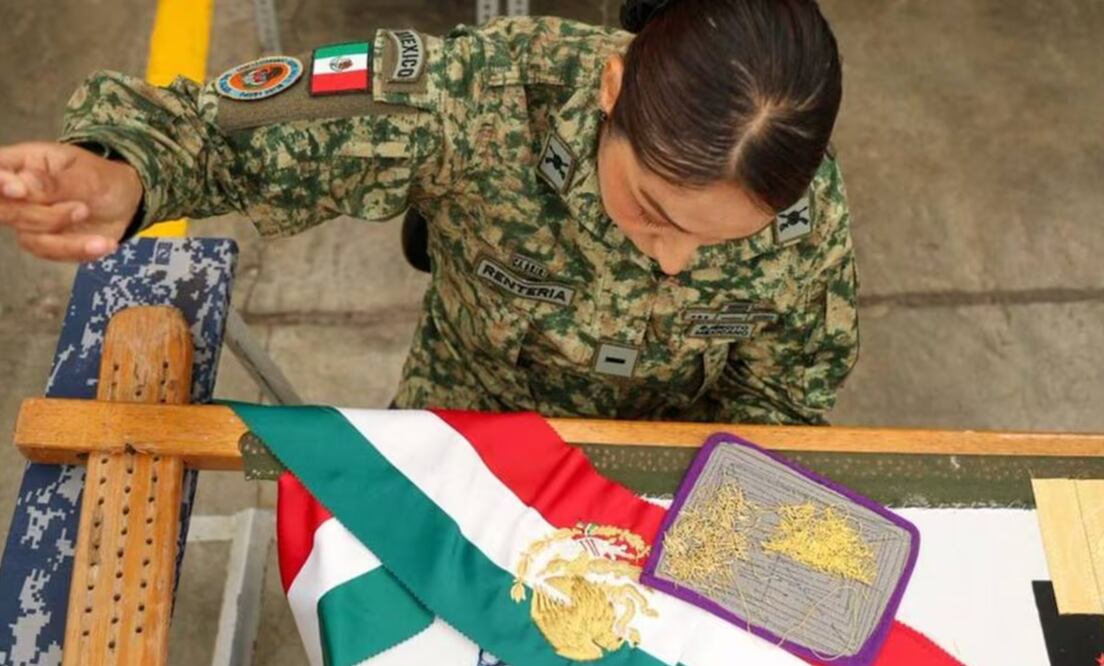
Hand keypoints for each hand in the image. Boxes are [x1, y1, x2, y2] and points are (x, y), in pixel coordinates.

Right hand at [0, 142, 143, 261]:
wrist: (125, 202)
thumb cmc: (102, 179)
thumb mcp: (88, 175)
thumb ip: (55, 183)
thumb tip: (18, 186)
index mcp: (22, 164)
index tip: (16, 190)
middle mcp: (17, 194)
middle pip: (5, 210)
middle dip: (42, 215)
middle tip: (81, 208)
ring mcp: (28, 220)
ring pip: (29, 236)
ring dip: (66, 233)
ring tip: (93, 218)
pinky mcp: (44, 242)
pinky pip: (51, 252)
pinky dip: (78, 249)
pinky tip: (103, 244)